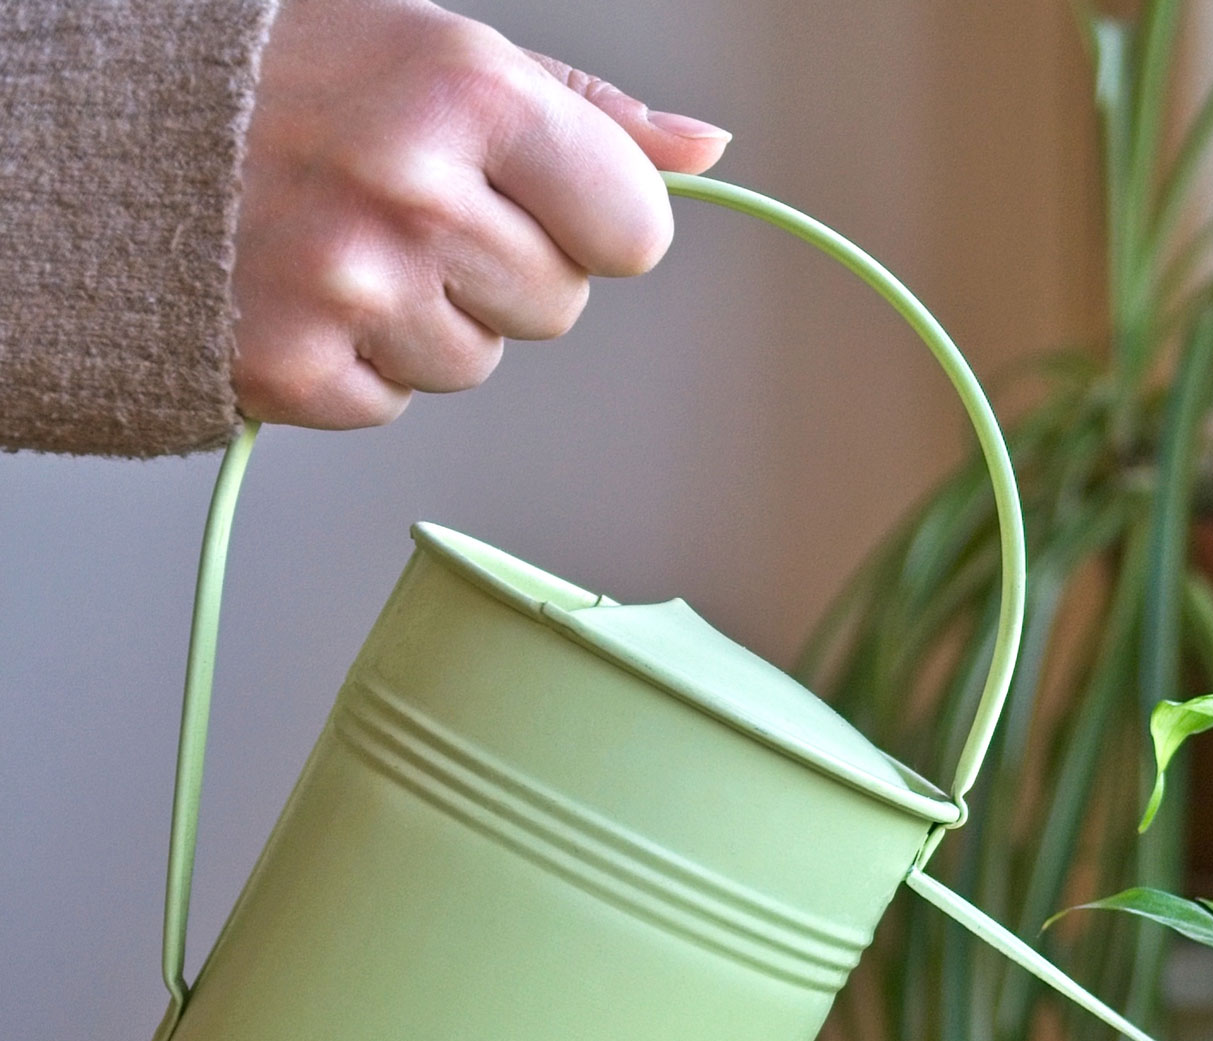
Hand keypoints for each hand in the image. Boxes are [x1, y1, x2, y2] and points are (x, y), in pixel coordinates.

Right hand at [231, 0, 729, 427]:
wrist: (96, 137)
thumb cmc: (282, 79)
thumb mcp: (438, 54)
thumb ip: (583, 114)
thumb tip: (704, 152)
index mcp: (465, 90)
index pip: (635, 226)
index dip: (594, 221)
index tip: (537, 193)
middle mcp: (411, 186)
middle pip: (561, 305)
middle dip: (505, 270)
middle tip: (408, 209)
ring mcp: (351, 284)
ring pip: (480, 361)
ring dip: (428, 318)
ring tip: (342, 241)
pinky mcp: (296, 367)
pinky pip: (394, 402)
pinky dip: (355, 362)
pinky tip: (297, 289)